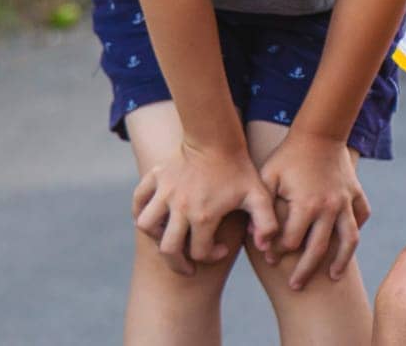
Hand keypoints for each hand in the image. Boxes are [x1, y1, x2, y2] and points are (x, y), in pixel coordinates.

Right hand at [132, 139, 279, 276]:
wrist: (217, 137)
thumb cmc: (240, 169)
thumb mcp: (259, 195)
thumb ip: (267, 222)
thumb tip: (265, 246)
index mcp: (204, 215)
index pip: (199, 252)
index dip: (211, 257)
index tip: (221, 250)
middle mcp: (180, 207)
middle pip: (168, 249)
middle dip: (178, 264)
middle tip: (188, 267)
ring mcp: (164, 192)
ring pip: (146, 226)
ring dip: (156, 237)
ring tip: (170, 237)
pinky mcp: (154, 178)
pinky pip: (138, 201)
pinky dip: (140, 212)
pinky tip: (155, 217)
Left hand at [258, 129, 369, 289]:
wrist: (319, 132)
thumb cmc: (288, 156)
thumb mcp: (268, 178)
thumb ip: (263, 211)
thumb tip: (260, 242)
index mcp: (306, 205)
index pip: (291, 241)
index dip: (277, 252)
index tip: (270, 259)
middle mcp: (329, 208)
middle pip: (318, 249)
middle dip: (305, 270)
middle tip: (297, 286)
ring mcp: (346, 202)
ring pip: (348, 240)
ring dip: (340, 261)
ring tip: (333, 276)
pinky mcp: (356, 193)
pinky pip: (361, 217)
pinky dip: (355, 230)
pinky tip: (347, 242)